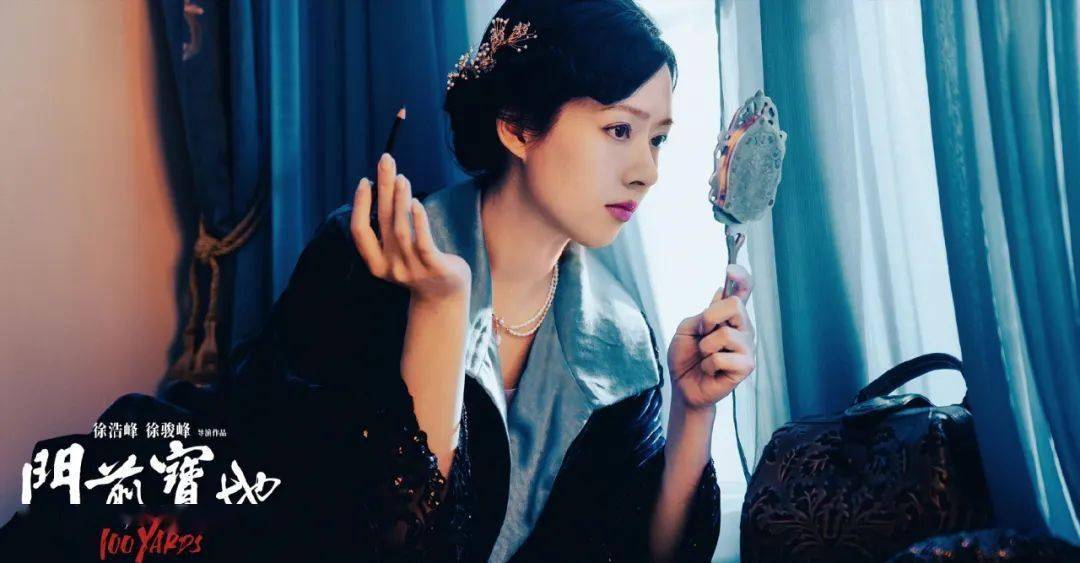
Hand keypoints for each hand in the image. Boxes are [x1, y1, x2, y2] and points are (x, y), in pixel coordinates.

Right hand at [350, 153, 470, 302]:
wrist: (444, 298)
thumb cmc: (419, 268)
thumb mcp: (397, 253)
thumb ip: (388, 231)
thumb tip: (382, 192)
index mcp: (376, 263)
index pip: (360, 231)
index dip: (360, 205)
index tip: (364, 181)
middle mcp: (390, 266)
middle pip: (382, 221)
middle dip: (382, 188)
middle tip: (385, 160)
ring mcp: (412, 268)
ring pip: (401, 230)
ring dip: (399, 200)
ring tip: (402, 177)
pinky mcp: (434, 268)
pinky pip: (423, 242)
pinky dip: (418, 221)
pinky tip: (416, 202)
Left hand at [666, 265, 755, 410]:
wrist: (683, 385)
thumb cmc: (686, 356)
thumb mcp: (686, 328)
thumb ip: (703, 314)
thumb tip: (721, 293)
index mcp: (729, 315)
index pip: (743, 290)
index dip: (740, 277)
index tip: (729, 269)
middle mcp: (743, 327)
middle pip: (735, 305)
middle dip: (709, 318)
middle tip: (702, 333)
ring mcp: (747, 346)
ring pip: (725, 334)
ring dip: (705, 347)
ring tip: (706, 356)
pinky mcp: (746, 366)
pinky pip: (722, 357)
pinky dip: (708, 364)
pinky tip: (711, 369)